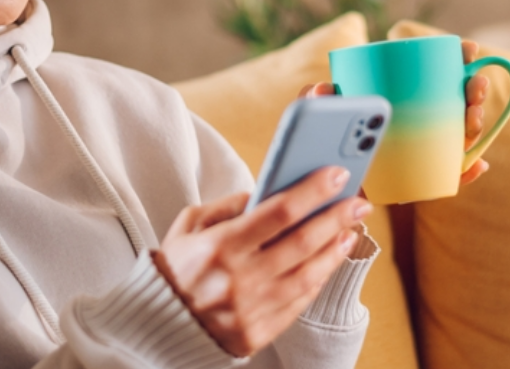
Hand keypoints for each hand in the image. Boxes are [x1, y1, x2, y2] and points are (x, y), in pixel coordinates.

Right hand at [153, 168, 372, 356]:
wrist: (152, 326)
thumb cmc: (175, 268)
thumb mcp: (189, 225)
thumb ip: (227, 205)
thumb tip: (266, 192)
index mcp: (220, 246)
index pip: (280, 211)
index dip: (313, 190)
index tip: (337, 174)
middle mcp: (239, 279)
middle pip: (303, 242)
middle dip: (337, 217)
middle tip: (357, 201)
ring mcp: (250, 310)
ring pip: (309, 275)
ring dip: (336, 250)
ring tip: (348, 230)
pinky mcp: (257, 334)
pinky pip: (298, 303)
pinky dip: (318, 279)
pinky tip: (327, 261)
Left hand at [298, 38, 491, 186]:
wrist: (322, 190)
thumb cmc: (321, 145)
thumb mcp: (318, 119)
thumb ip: (314, 102)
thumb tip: (323, 89)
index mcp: (401, 96)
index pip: (436, 70)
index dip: (459, 57)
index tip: (469, 49)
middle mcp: (419, 119)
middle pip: (457, 99)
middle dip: (473, 90)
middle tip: (474, 87)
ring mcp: (425, 146)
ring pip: (461, 132)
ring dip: (476, 124)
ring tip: (473, 123)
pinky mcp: (424, 175)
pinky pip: (451, 173)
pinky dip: (467, 170)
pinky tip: (479, 167)